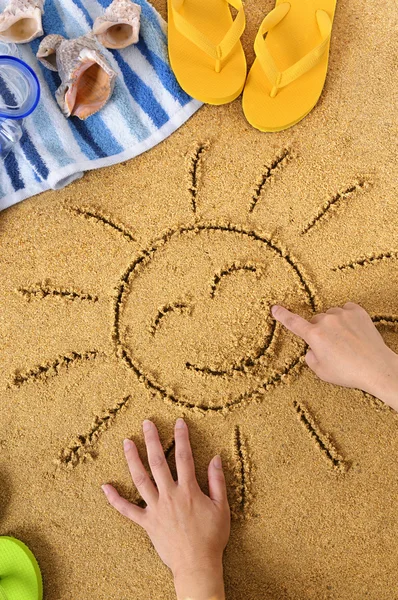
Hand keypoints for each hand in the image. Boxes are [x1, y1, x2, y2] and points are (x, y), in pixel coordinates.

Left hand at [101, 418, 229, 599]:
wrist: (197, 565)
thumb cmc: (211, 537)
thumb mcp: (222, 507)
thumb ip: (217, 481)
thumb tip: (216, 458)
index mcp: (188, 490)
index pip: (184, 457)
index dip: (181, 437)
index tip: (179, 422)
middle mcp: (169, 495)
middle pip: (158, 462)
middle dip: (152, 440)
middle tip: (146, 423)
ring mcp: (155, 509)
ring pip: (140, 479)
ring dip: (132, 459)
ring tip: (127, 442)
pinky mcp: (147, 523)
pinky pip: (127, 510)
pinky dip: (115, 499)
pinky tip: (105, 486)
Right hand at [271, 302, 397, 408]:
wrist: (377, 367)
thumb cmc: (348, 372)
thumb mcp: (321, 371)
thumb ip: (310, 357)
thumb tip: (312, 348)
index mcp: (314, 336)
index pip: (293, 323)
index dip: (282, 315)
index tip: (274, 308)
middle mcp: (326, 321)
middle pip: (316, 320)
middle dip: (319, 330)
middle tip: (331, 346)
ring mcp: (342, 314)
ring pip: (331, 315)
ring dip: (334, 324)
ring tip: (345, 340)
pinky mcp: (357, 311)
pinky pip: (346, 309)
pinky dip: (347, 317)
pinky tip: (353, 330)